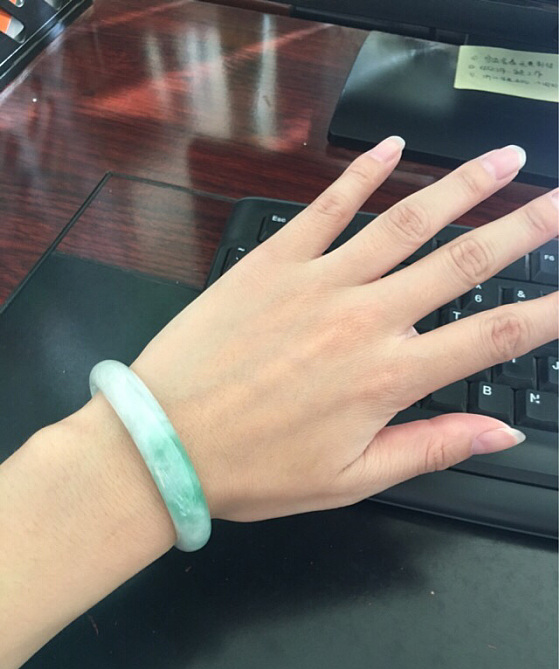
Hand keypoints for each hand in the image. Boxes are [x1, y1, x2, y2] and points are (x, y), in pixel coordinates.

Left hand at [128, 138, 557, 521]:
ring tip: (501, 162)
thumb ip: (432, 446)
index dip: (546, 313)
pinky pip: (327, 207)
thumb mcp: (352, 477)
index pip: (492, 337)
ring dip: (461, 188)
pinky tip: (392, 150)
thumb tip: (500, 435)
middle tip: (558, 203)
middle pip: (463, 263)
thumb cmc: (253, 468)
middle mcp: (363, 319)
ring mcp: (319, 282)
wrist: (164, 441)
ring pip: (406, 222)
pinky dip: (361, 174)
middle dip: (522, 228)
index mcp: (388, 377)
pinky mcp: (274, 262)